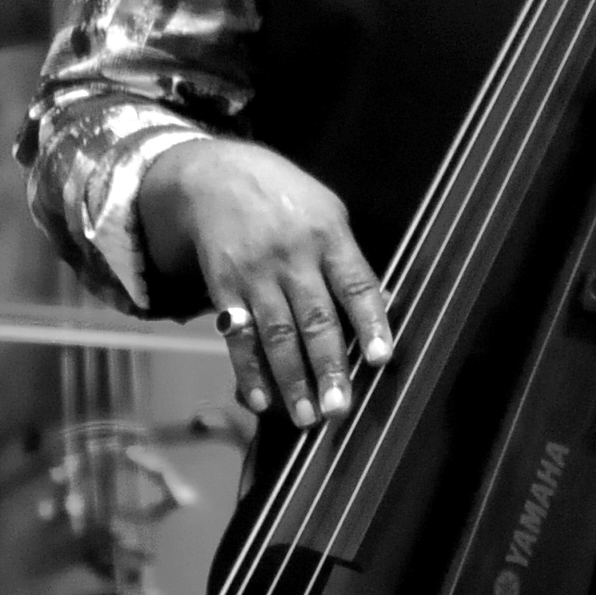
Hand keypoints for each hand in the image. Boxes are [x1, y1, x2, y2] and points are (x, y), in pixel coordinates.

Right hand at [139, 138, 390, 425]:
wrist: (214, 176)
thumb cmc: (285, 200)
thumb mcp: (326, 212)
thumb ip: (347, 262)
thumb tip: (378, 310)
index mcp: (328, 235)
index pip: (355, 284)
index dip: (370, 322)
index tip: (381, 358)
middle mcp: (292, 256)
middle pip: (314, 318)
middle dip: (328, 367)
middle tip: (341, 409)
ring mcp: (256, 273)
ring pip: (276, 333)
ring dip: (292, 380)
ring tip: (307, 418)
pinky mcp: (223, 287)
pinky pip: (238, 334)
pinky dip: (248, 370)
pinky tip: (260, 400)